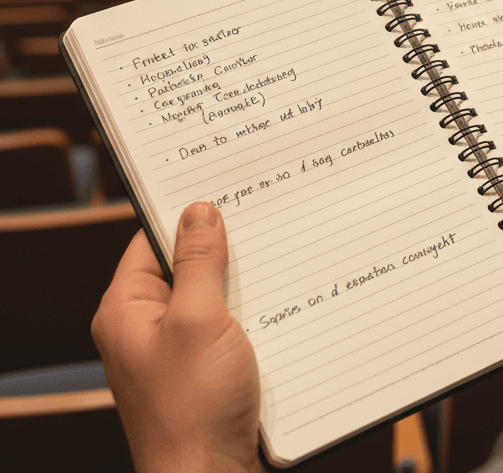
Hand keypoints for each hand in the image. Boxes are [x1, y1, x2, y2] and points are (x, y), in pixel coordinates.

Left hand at [92, 202, 261, 472]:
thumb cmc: (194, 408)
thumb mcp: (198, 320)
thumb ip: (198, 262)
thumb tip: (198, 210)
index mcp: (127, 311)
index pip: (150, 240)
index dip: (185, 212)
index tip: (222, 185)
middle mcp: (147, 328)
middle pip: (185, 266)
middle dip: (224, 245)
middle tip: (262, 215)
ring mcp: (177, 352)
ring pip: (212, 295)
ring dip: (243, 281)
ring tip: (279, 255)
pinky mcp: (205, 371)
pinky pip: (229, 325)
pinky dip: (252, 311)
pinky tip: (283, 299)